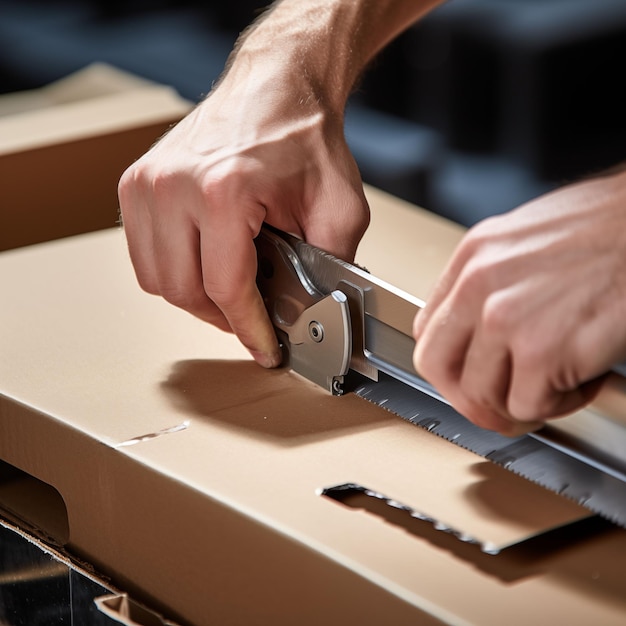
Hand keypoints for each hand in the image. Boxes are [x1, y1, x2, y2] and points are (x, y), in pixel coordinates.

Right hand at [118, 30, 368, 366]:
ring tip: (229, 292)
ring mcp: (147, 183)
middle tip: (251, 320)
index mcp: (222, 191)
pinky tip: (204, 264)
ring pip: (156, 278)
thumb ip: (331, 268)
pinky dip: (173, 270)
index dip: (248, 330)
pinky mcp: (136, 183)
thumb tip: (315, 313)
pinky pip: (143, 253)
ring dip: (194, 297)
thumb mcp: (340, 208)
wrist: (278, 84)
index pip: (226, 289)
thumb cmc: (305, 136)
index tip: (264, 349)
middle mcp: (173, 185)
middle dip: (222, 317)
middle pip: (184, 291)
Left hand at [413, 170, 625, 434]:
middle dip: (467, 394)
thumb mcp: (528, 240)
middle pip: (436, 367)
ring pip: (481, 395)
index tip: (471, 375)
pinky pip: (528, 407)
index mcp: (473, 256)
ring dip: (523, 399)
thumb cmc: (612, 228)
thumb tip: (479, 329)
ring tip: (559, 379)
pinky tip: (585, 377)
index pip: (429, 329)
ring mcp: (504, 318)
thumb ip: (495, 282)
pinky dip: (560, 404)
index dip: (451, 362)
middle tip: (500, 401)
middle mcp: (479, 285)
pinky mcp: (542, 350)